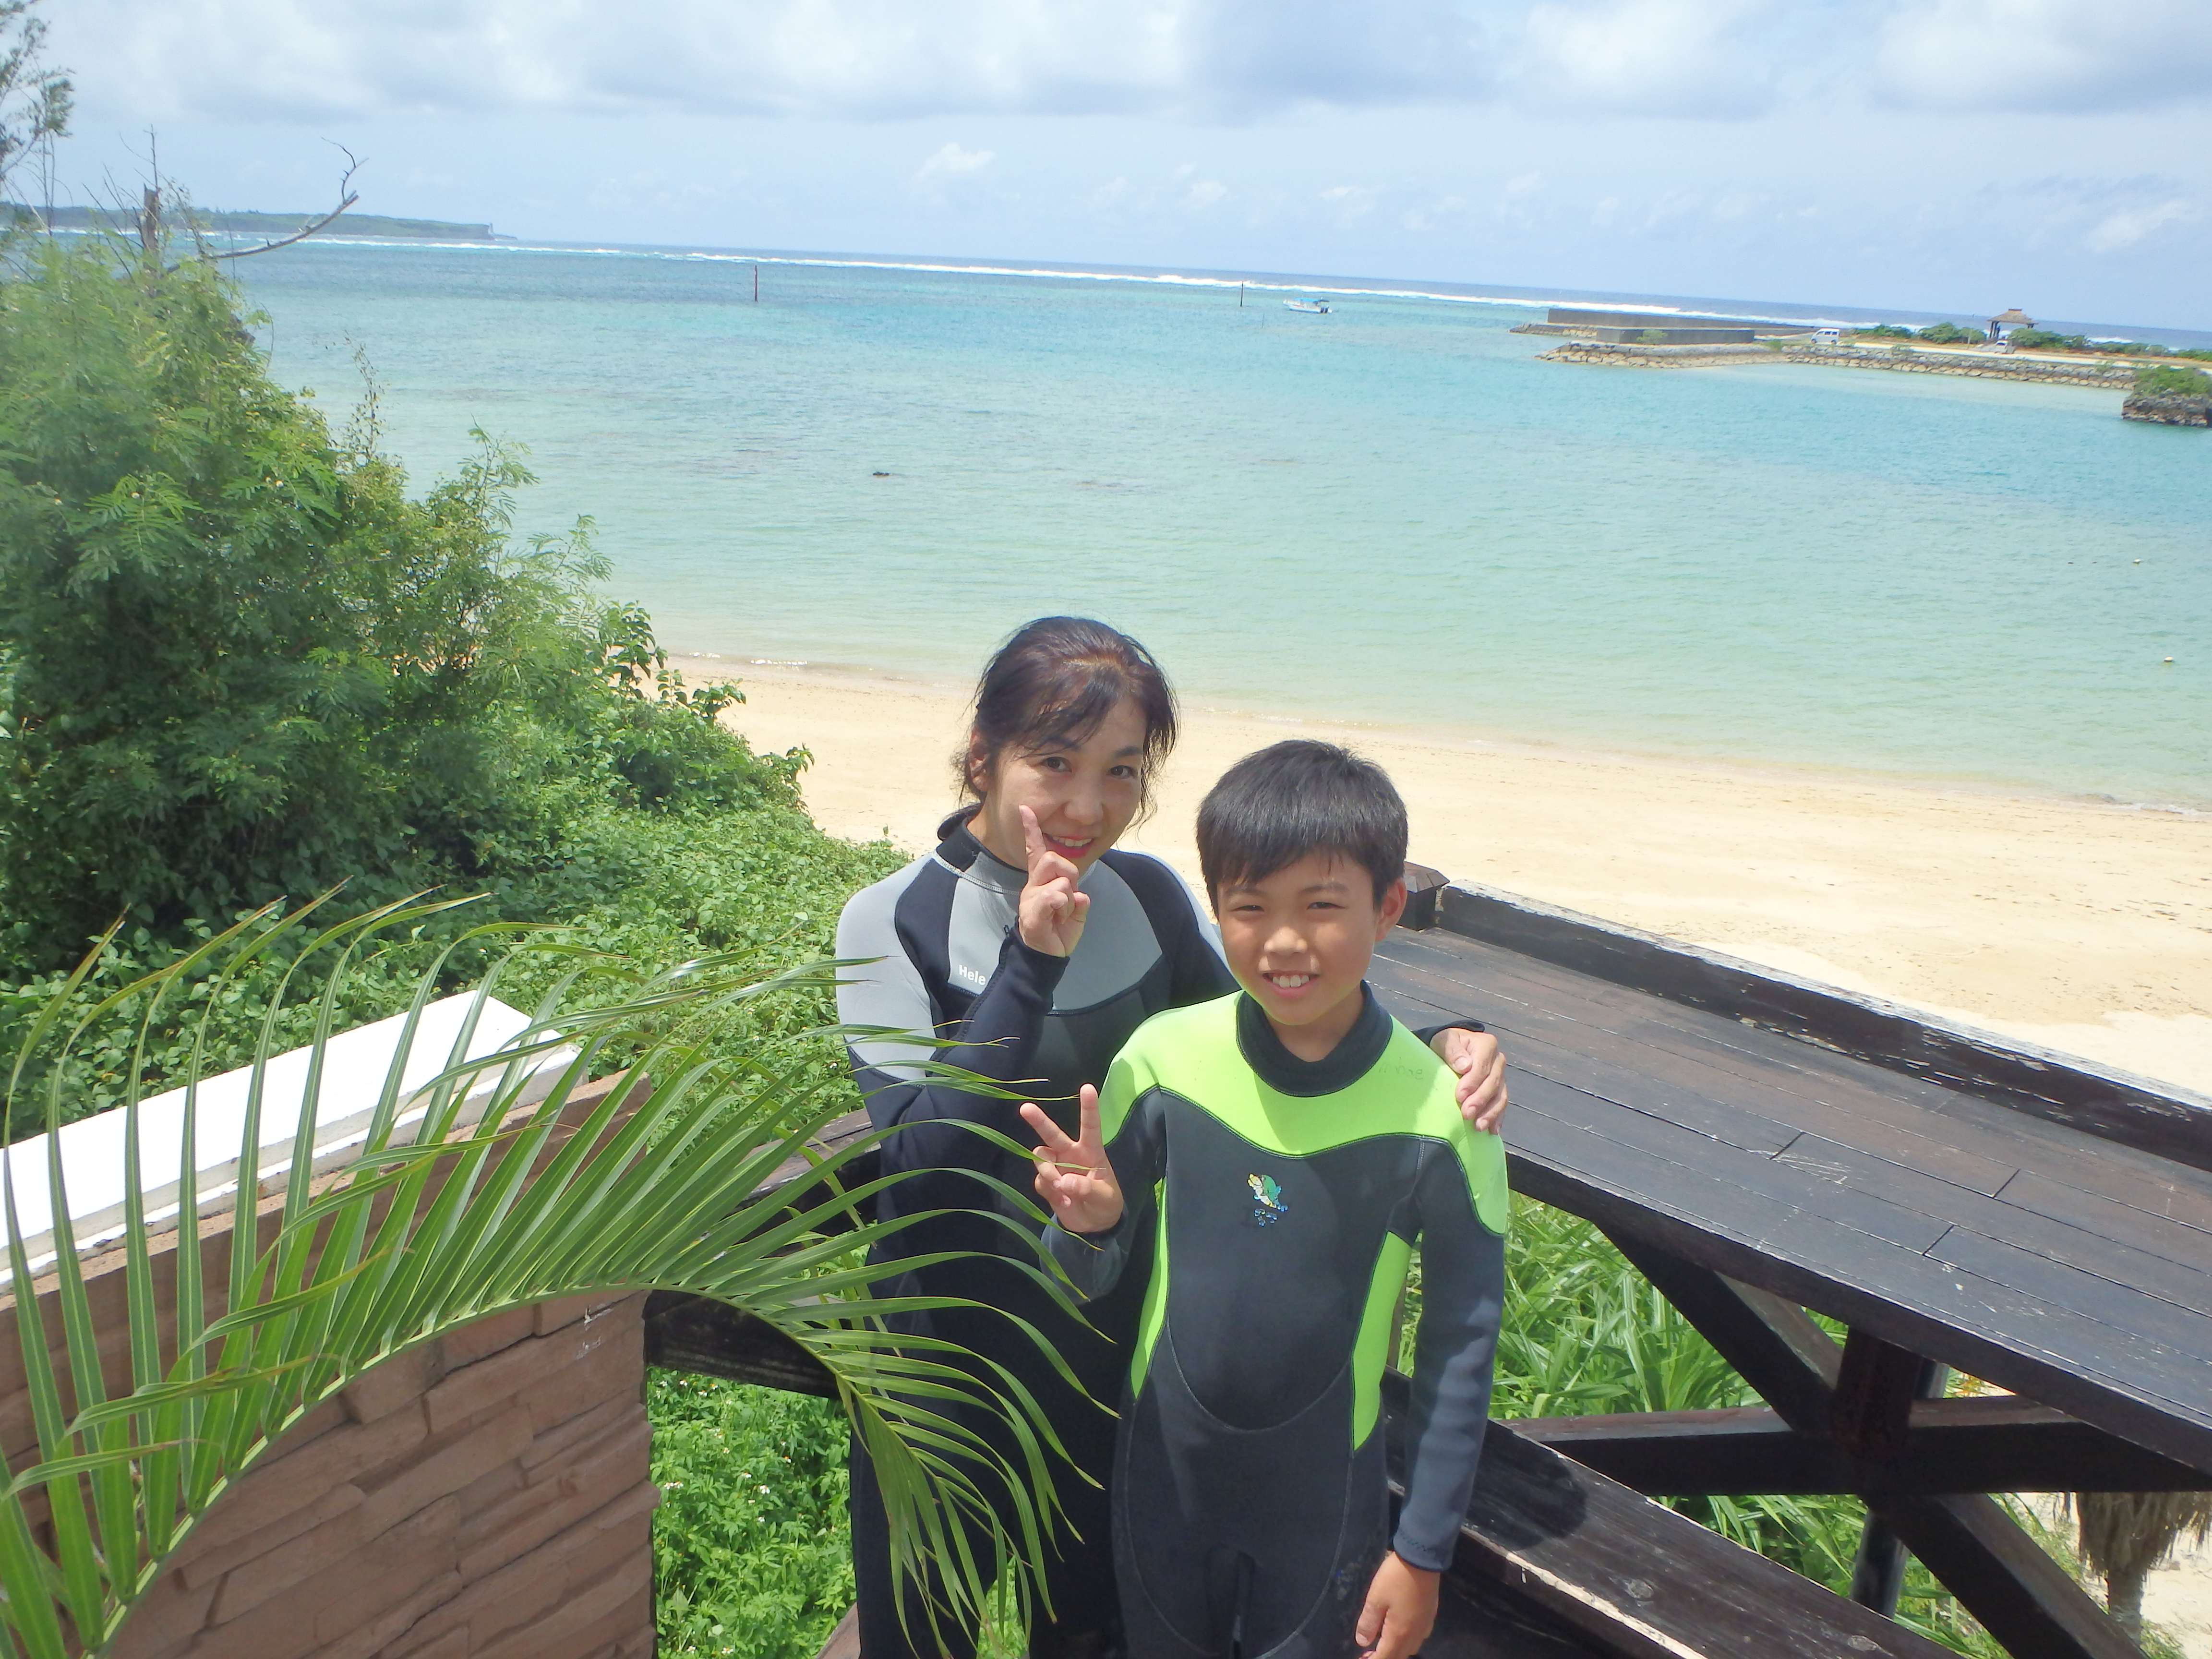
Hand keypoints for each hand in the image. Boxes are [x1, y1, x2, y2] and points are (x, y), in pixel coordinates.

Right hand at [1016, 804, 1090, 957]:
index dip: (1031, 830)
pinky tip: (1059, 919)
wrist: (1048, 955)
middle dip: (1069, 874)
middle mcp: (1033, 886)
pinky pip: (1054, 897)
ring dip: (1069, 897)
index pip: (1036, 851)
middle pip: (1052, 859)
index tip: (1025, 809)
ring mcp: (1031, 899)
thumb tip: (1081, 896)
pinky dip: (1064, 907)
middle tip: (1069, 895)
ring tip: (1063, 913)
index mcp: (1041, 881)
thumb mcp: (1074, 908)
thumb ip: (1077, 896)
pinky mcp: (1032, 913)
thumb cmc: (1060, 929)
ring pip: (1059, 880)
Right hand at [1022, 1085, 1123, 1234]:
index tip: (1087, 1087)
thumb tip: (1065, 1181)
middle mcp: (1070, 1154)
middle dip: (1039, 1121)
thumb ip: (1087, 1188)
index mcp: (1091, 1151)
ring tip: (1063, 1192)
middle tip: (1026, 1108)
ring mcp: (1057, 1168)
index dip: (1088, 1107)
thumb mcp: (1104, 1197)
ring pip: (1041, 1159)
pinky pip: (1039, 1181)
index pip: (1090, 1126)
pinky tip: (1063, 1202)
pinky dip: (1049, 1192)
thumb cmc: (1105, 1203)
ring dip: (1049, 1174)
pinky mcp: (1047, 1184)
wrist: (1093, 1225)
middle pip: (1051, 1134)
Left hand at [1356, 1552, 1437, 1658]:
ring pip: (1411, 1648)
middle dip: (1384, 1656)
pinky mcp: (1430, 1616)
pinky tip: (1400, 1629)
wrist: (1422, 1559)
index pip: (1385, 1657)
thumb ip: (1368, 1623)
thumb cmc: (1395, 1578)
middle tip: (1369, 1651)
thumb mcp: (1375, 1598)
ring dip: (1397, 1649)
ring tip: (1383, 1641)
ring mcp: (1425, 1625)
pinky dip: (1407, 1639)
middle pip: (1399, 1656)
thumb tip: (1362, 1642)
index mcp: (1399, 1633)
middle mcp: (1415, 1634)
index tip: (1361, 1658)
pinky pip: (1419, 1637)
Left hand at [1432, 1027, 1507, 1133]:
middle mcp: (1498, 1060)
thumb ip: (1453, 1050)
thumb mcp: (1445, 1041)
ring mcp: (1500, 1075)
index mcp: (1486, 1044)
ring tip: (1479, 1126)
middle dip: (1480, 1100)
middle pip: (1492, 1083)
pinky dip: (1497, 1117)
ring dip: (1490, 1113)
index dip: (1472, 1082)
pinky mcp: (1500, 1088)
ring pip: (1500, 1096)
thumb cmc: (1448, 1044)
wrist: (1454, 1049)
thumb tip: (1464, 1066)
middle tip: (1466, 1114)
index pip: (1481, 1066)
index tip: (1459, 1096)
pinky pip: (1501, 1104)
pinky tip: (1492, 1130)